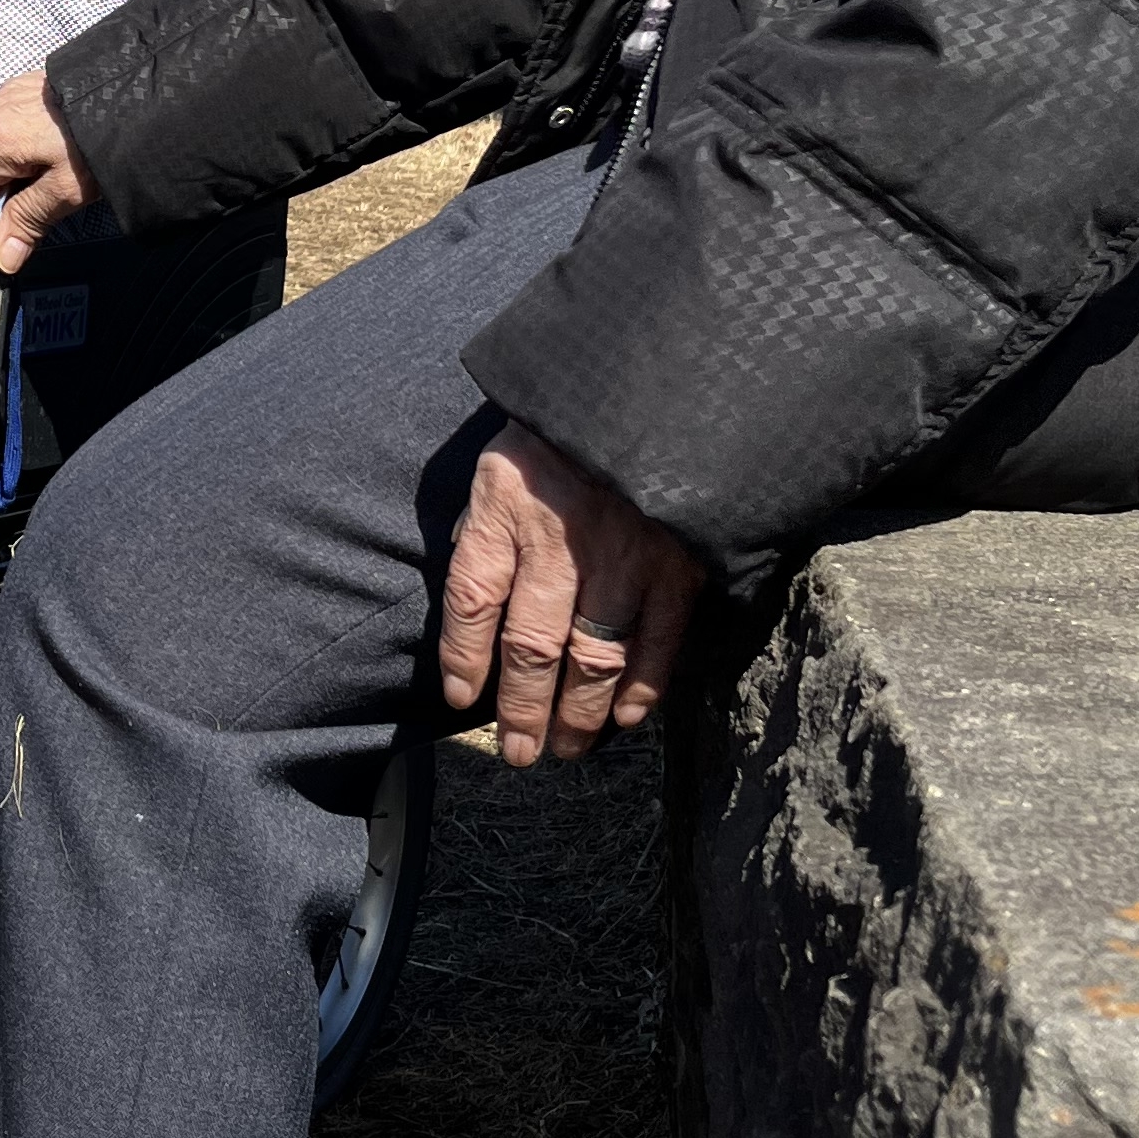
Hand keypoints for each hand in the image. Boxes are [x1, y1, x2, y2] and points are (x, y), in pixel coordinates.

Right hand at [0, 70, 100, 273]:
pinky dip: (13, 148)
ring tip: (44, 179)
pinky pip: (0, 127)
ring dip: (2, 173)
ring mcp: (2, 97)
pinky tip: (47, 153)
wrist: (135, 87)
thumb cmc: (103, 140)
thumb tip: (2, 259)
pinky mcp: (20, 88)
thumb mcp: (67, 190)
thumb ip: (27, 222)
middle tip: (28, 208)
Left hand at [438, 420, 702, 767]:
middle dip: (521, 709)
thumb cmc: (565, 434)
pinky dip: (641, 687)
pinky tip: (623, 718)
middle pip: (532, 644)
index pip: (472, 598)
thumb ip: (487, 529)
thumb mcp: (504, 463)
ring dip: (577, 713)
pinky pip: (658, 641)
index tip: (461, 700)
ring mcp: (624, 555)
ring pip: (594, 656)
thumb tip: (472, 605)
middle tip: (519, 752)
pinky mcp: (677, 563)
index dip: (464, 657)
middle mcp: (561, 538)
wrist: (655, 385)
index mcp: (508, 506)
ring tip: (565, 748)